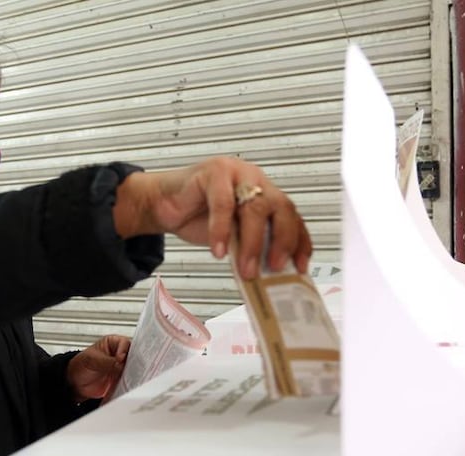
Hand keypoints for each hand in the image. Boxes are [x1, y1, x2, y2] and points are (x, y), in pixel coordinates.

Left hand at [66, 335, 130, 401]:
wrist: (75, 384)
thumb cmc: (80, 366)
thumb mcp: (92, 360)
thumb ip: (107, 362)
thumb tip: (120, 364)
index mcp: (113, 343)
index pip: (125, 343)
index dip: (124, 350)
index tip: (120, 359)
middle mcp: (119, 354)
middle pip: (133, 356)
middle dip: (132, 362)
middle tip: (128, 369)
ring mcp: (121, 367)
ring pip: (133, 369)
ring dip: (132, 374)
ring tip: (127, 378)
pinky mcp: (121, 379)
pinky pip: (129, 381)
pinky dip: (129, 383)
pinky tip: (127, 385)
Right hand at [114, 158, 312, 278]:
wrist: (162, 203)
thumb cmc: (198, 218)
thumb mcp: (232, 237)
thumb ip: (250, 245)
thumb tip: (269, 273)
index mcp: (266, 194)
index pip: (293, 217)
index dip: (300, 242)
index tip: (302, 267)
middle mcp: (256, 181)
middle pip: (282, 208)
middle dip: (283, 241)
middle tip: (275, 267)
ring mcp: (237, 173)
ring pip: (255, 207)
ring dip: (253, 243)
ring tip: (246, 269)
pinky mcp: (214, 172)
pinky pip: (223, 204)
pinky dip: (222, 231)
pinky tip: (219, 251)